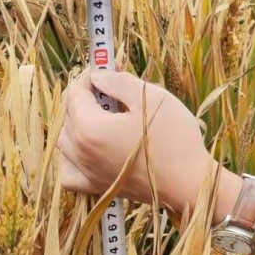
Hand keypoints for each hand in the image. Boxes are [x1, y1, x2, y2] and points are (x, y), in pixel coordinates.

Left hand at [56, 68, 215, 217]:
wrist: (189, 184)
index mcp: (91, 128)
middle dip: (86, 95)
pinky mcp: (97, 187)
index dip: (91, 75)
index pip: (75, 92)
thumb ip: (119, 82)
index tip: (110, 67)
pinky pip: (68, 172)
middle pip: (67, 114)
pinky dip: (72, 158)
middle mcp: (81, 152)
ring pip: (64, 140)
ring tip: (103, 115)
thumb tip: (98, 76)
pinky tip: (88, 150)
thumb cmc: (176, 140)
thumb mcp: (152, 98)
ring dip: (77, 122)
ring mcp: (87, 172)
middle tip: (112, 87)